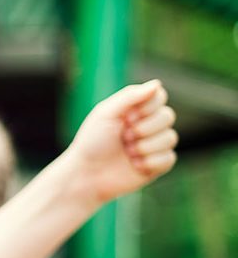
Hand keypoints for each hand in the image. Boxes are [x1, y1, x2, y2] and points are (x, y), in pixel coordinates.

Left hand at [66, 79, 177, 203]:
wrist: (86, 174)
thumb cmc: (92, 142)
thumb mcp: (106, 114)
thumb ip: (130, 96)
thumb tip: (157, 83)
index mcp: (136, 110)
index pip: (159, 96)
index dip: (146, 108)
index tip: (127, 118)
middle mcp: (148, 125)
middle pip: (168, 116)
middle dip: (144, 129)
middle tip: (124, 137)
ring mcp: (154, 145)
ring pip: (170, 138)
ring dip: (145, 146)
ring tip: (127, 153)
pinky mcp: (157, 165)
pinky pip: (169, 158)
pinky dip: (151, 162)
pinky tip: (134, 165)